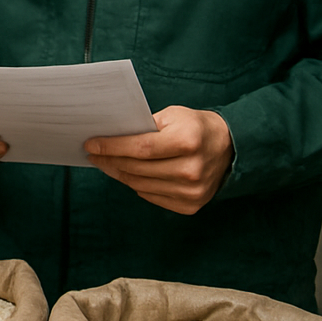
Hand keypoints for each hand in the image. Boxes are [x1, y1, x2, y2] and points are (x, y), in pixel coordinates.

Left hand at [84, 105, 232, 214]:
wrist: (230, 148)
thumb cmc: (196, 127)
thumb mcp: (173, 115)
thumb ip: (144, 126)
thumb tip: (110, 136)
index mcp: (188, 142)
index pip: (140, 148)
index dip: (112, 147)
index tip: (91, 145)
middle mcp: (192, 170)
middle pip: (137, 168)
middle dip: (109, 161)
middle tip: (93, 154)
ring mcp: (192, 191)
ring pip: (140, 185)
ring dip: (119, 174)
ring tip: (106, 164)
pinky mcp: (191, 205)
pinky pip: (151, 196)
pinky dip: (136, 185)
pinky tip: (128, 174)